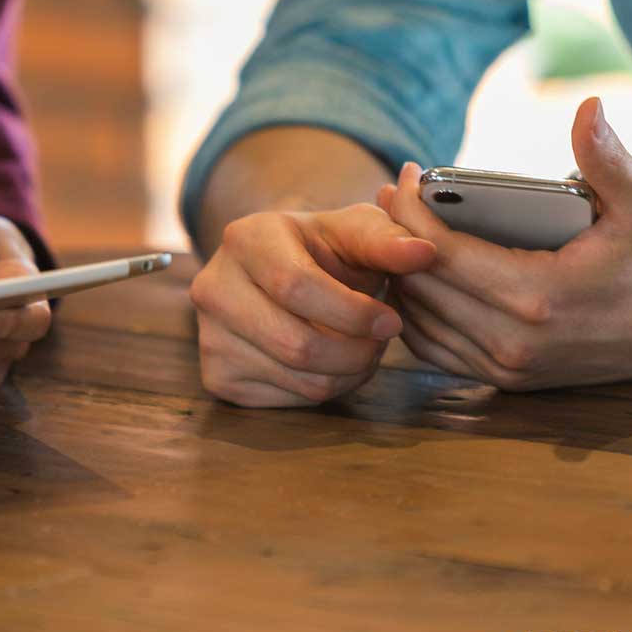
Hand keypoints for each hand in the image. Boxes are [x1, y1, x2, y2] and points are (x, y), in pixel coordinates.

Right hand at [189, 205, 436, 406]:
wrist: (277, 273)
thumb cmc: (323, 249)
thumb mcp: (354, 231)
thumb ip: (388, 240)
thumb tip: (424, 253)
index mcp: (244, 238)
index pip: (295, 286)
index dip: (352, 312)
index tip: (392, 321)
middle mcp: (212, 287)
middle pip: (296, 343)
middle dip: (357, 352)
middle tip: (383, 342)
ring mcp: (208, 336)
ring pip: (297, 377)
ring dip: (348, 372)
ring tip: (363, 348)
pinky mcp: (217, 376)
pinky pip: (287, 399)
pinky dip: (325, 389)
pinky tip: (334, 363)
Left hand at [386, 97, 631, 389]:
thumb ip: (608, 157)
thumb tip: (588, 107)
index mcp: (539, 295)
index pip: (441, 251)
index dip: (410, 209)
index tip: (406, 174)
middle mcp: (514, 340)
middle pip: (420, 285)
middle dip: (394, 236)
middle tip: (390, 195)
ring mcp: (506, 366)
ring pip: (418, 319)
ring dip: (399, 274)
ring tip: (394, 228)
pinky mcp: (504, 379)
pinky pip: (433, 348)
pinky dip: (414, 312)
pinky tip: (413, 274)